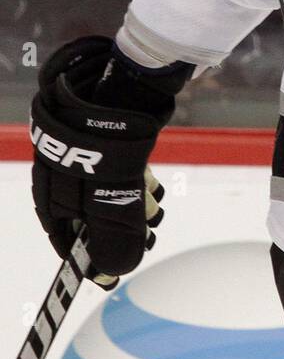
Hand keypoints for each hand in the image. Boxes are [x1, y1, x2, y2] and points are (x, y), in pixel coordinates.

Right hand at [31, 39, 185, 287]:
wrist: (126, 85)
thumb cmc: (107, 147)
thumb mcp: (111, 199)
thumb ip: (114, 235)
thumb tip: (115, 272)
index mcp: (51, 183)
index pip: (60, 229)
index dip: (82, 254)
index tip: (104, 273)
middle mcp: (63, 164)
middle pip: (88, 210)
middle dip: (115, 232)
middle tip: (143, 246)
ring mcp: (86, 146)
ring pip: (109, 187)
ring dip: (133, 207)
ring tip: (156, 217)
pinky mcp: (110, 132)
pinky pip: (122, 166)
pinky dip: (137, 182)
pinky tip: (157, 192)